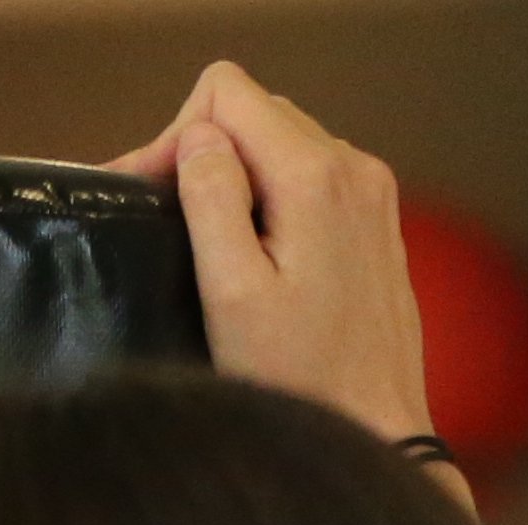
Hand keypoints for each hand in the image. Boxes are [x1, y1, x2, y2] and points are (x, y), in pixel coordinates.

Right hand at [109, 64, 449, 476]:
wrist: (375, 428)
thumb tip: (196, 139)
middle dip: (203, 153)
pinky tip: (253, 253)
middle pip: (255, 109)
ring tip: (208, 246)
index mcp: (314, 175)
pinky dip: (270, 194)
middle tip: (167, 223)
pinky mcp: (376, 217)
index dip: (176, 137)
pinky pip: (310, 171)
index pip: (227, 93)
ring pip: (282, 139)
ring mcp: (371, 189)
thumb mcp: (233, 293)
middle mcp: (352, 165)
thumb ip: (213, 201)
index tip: (152, 200)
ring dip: (235, 175)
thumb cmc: (298, 378)